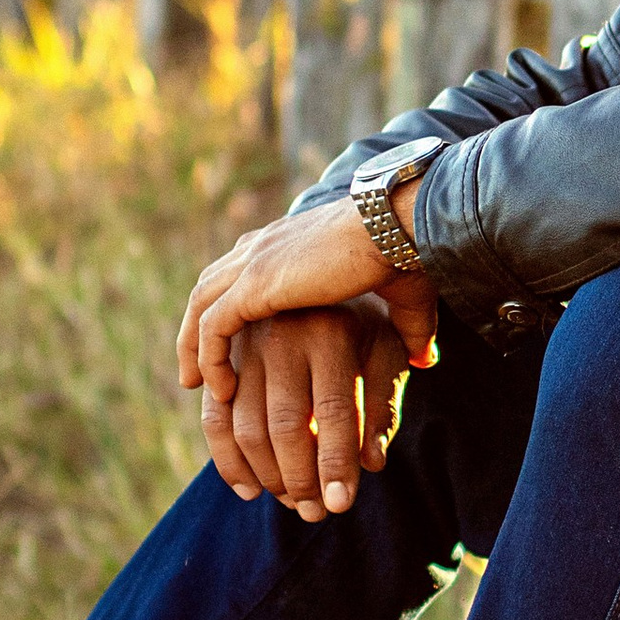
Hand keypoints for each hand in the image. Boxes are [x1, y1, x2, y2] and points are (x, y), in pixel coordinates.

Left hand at [175, 197, 436, 411]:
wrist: (400, 228)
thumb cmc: (410, 255)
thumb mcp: (404, 299)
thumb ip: (407, 330)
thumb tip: (427, 360)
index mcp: (288, 240)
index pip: (240, 271)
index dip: (229, 307)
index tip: (229, 345)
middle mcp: (263, 245)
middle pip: (209, 286)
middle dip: (196, 328)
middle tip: (195, 370)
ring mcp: (254, 262)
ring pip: (200, 307)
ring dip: (193, 348)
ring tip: (195, 388)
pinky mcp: (256, 284)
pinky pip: (213, 327)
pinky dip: (210, 359)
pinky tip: (221, 391)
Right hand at [200, 297, 430, 517]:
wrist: (328, 269)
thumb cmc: (369, 322)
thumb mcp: (389, 355)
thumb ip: (382, 406)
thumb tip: (371, 464)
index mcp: (331, 332)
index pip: (333, 412)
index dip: (335, 464)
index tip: (340, 506)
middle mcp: (283, 333)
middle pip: (285, 425)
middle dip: (300, 478)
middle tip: (315, 513)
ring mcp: (246, 343)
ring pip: (245, 426)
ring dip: (266, 475)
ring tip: (292, 502)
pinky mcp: (222, 357)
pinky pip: (213, 417)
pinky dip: (226, 459)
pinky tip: (249, 489)